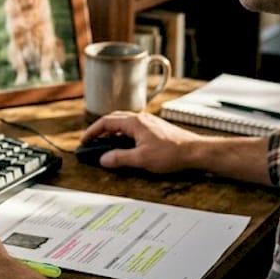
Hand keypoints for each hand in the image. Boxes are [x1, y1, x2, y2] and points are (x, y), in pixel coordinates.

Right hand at [80, 110, 207, 173]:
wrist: (194, 152)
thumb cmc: (172, 153)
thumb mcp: (141, 159)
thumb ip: (119, 158)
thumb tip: (104, 159)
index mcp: (135, 122)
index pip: (106, 122)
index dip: (92, 131)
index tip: (84, 140)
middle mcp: (141, 119)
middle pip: (114, 119)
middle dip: (100, 130)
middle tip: (91, 142)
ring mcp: (149, 123)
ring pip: (124, 124)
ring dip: (112, 133)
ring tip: (105, 146)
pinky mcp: (155, 130)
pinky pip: (133, 129)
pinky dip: (123, 135)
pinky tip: (125, 146)